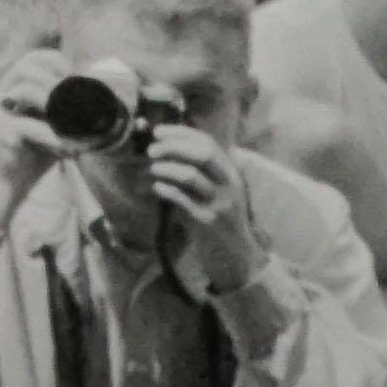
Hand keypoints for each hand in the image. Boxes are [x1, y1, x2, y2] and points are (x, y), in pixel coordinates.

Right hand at [0, 49, 85, 186]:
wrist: (11, 182)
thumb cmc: (36, 151)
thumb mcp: (54, 124)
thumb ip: (67, 108)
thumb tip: (99, 93)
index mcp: (13, 88)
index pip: (32, 57)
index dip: (55, 61)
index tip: (74, 76)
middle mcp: (1, 95)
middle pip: (25, 66)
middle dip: (55, 78)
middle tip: (75, 98)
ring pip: (25, 91)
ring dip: (53, 103)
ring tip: (72, 122)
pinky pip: (28, 126)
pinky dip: (52, 136)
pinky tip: (67, 147)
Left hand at [143, 123, 265, 293]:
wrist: (235, 254)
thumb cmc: (219, 218)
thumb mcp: (215, 190)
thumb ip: (199, 171)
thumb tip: (165, 149)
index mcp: (230, 173)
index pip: (208, 142)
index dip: (181, 133)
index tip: (158, 131)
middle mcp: (229, 184)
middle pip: (202, 154)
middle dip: (173, 147)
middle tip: (151, 150)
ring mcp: (219, 202)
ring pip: (190, 175)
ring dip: (165, 168)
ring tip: (152, 169)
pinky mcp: (207, 221)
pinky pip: (182, 200)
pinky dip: (165, 190)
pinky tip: (155, 188)